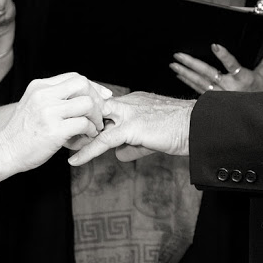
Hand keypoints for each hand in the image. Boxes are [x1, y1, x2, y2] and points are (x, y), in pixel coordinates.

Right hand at [0, 72, 111, 172]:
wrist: (3, 151)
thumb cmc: (22, 132)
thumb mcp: (34, 105)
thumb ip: (54, 98)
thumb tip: (85, 96)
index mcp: (39, 86)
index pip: (75, 77)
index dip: (93, 86)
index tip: (103, 96)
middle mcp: (43, 95)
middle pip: (83, 84)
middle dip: (97, 99)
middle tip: (99, 114)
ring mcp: (48, 112)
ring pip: (87, 103)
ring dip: (96, 116)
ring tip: (94, 128)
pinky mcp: (53, 130)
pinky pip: (83, 123)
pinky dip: (90, 130)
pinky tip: (87, 136)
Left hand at [68, 92, 195, 165]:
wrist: (199, 128)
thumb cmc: (181, 132)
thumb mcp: (152, 140)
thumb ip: (133, 146)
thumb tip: (119, 155)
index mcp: (134, 101)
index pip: (105, 106)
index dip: (90, 116)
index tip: (76, 126)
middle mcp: (129, 103)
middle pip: (95, 108)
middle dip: (79, 120)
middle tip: (64, 133)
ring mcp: (130, 113)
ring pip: (95, 121)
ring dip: (79, 134)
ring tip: (64, 146)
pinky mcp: (132, 127)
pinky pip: (104, 139)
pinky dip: (88, 150)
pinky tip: (75, 160)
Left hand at [170, 30, 262, 93]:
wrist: (258, 115)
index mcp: (243, 78)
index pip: (233, 65)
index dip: (224, 56)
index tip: (215, 46)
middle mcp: (229, 87)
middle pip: (208, 73)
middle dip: (192, 64)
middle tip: (178, 55)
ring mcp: (220, 94)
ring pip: (200, 82)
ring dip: (185, 72)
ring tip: (174, 64)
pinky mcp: (214, 99)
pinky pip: (198, 90)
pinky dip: (188, 82)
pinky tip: (180, 75)